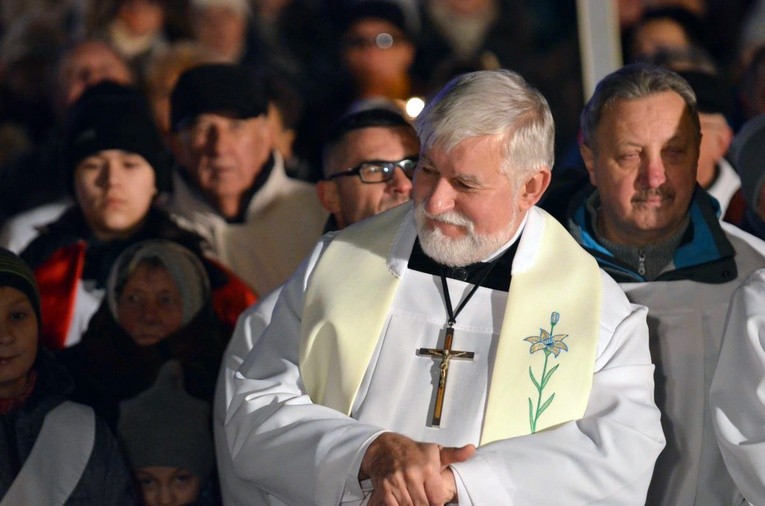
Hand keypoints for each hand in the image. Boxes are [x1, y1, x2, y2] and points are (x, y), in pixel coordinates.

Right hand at [360, 433, 474, 504]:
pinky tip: (406, 502)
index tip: (436, 502)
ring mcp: (397, 482)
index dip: (438, 504)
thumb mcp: (435, 451)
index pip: (437, 500)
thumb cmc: (413, 451)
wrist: (384, 446)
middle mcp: (412, 475)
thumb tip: (472, 449)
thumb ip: (455, 454)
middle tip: (426, 501)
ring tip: (417, 500)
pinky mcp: (384, 487)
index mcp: (428, 468)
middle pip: (423, 505)